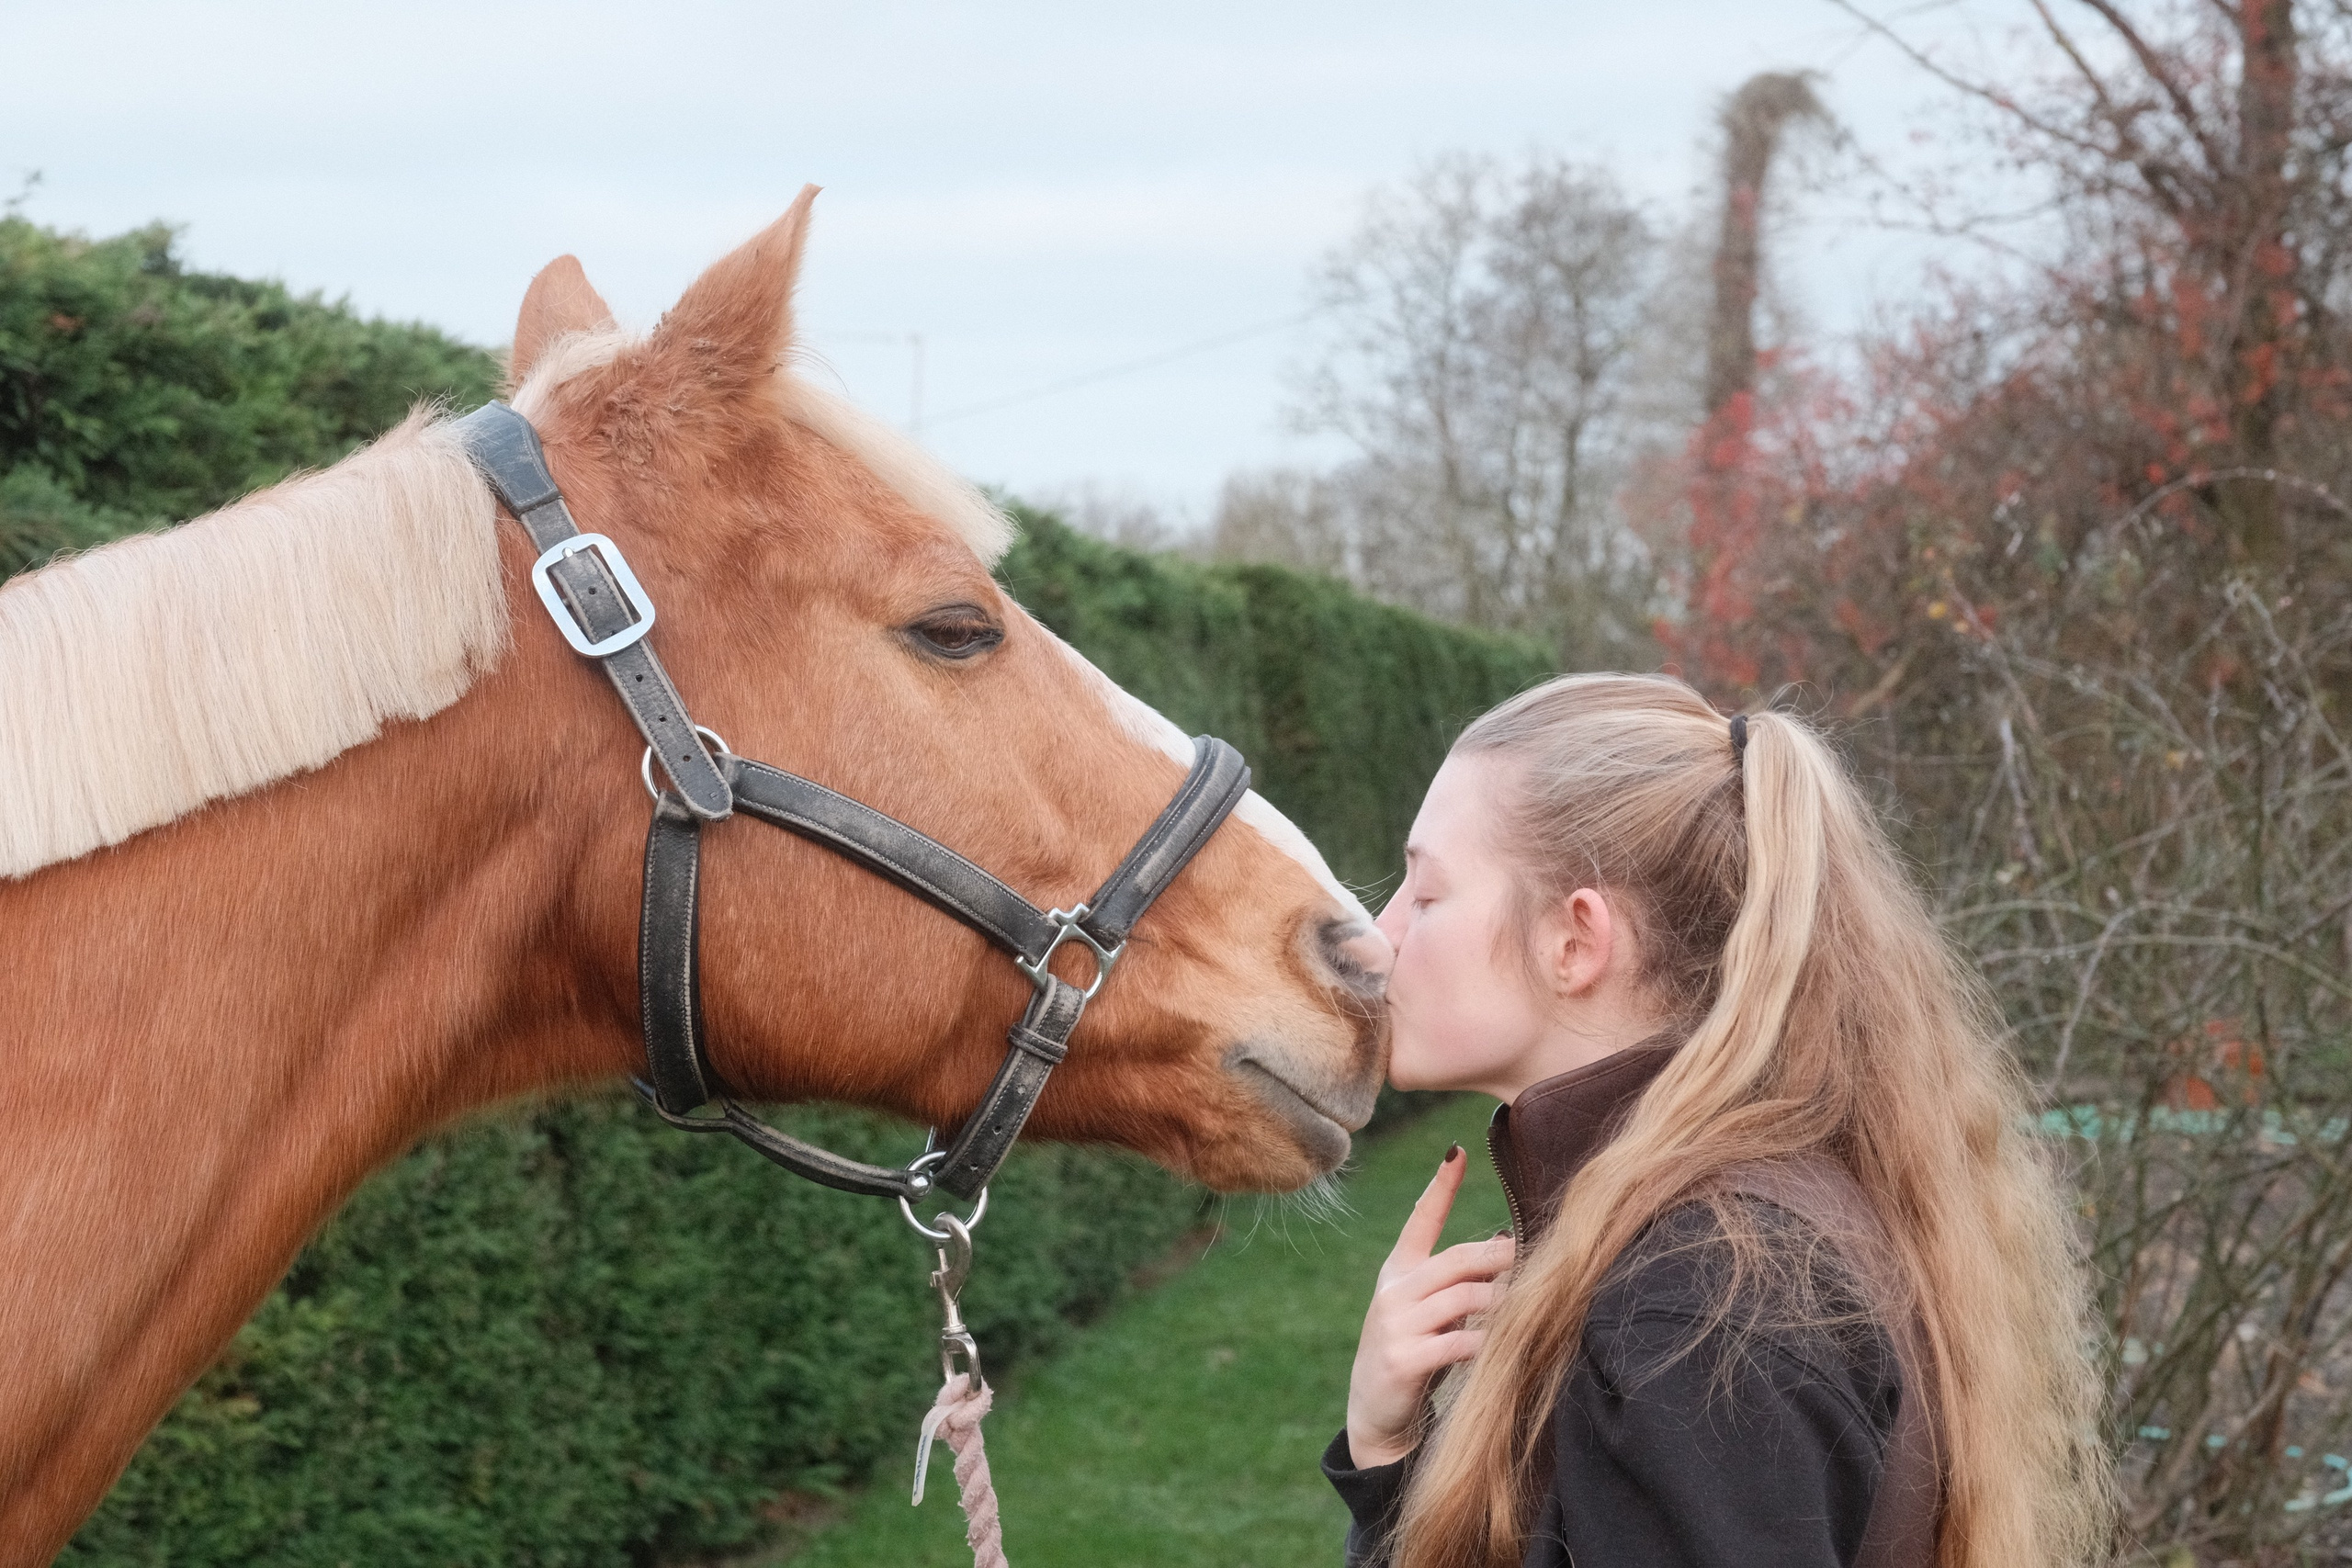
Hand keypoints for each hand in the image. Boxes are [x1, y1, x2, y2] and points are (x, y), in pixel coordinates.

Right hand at [1343, 1144, 1513, 1468]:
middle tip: (1534, 1257)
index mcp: (1398, 1271)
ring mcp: (1396, 1323)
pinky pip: (1459, 1342)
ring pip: (1465, 1298)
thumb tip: (1505, 1242)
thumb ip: (1457, 1281)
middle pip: (1458, 1260)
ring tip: (1529, 1308)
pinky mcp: (1403, 1358)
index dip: (1440, 1186)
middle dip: (1500, 1257)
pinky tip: (1504, 1347)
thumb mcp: (1427, 1311)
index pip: (1421, 1219)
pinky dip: (1488, 1344)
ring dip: (1503, 1303)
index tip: (1457, 1151)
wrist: (1375, 1412)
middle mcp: (1394, 1291)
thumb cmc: (1414, 1353)